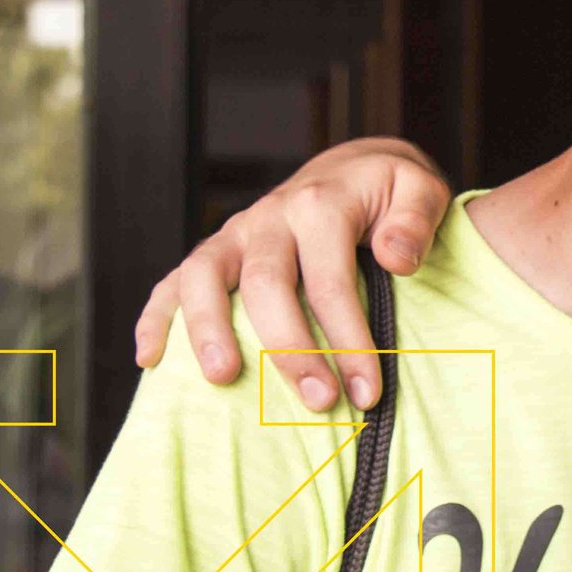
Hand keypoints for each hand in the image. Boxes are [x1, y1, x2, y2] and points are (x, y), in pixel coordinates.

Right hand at [132, 137, 452, 411]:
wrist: (355, 169)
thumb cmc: (391, 193)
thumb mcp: (421, 192)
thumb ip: (415, 221)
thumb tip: (397, 259)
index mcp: (322, 204)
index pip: (330, 280)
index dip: (347, 339)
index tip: (367, 389)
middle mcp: (271, 216)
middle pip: (267, 285)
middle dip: (291, 350)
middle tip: (320, 402)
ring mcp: (236, 234)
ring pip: (204, 277)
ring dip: (208, 330)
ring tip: (223, 379)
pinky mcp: (215, 250)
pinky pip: (173, 281)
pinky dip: (155, 316)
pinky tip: (150, 359)